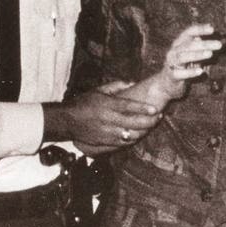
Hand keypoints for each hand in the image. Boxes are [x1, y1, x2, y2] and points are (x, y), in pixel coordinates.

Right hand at [48, 81, 162, 155]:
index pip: (128, 107)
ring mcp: (106, 132)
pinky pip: (123, 143)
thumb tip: (132, 82)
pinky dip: (133, 139)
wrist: (67, 121)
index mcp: (105, 105)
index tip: (155, 109)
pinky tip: (139, 134)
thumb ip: (115, 86)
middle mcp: (107, 119)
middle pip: (133, 123)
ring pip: (131, 135)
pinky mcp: (104, 142)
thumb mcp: (97, 90)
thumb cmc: (83, 103)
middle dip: (149, 121)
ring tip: (151, 125)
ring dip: (143, 131)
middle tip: (158, 117)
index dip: (143, 109)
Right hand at [156, 24, 223, 101]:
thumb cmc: (184, 67)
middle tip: (219, 45)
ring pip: (183, 57)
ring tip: (210, 54)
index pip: (189, 32)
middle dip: (204, 44)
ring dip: (197, 55)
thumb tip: (220, 39)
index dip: (200, 29)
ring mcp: (171, 63)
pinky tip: (200, 71)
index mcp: (180, 43)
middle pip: (188, 44)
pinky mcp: (172, 76)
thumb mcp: (193, 55)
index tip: (212, 29)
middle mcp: (174, 51)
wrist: (166, 84)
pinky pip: (179, 73)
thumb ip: (203, 47)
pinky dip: (190, 72)